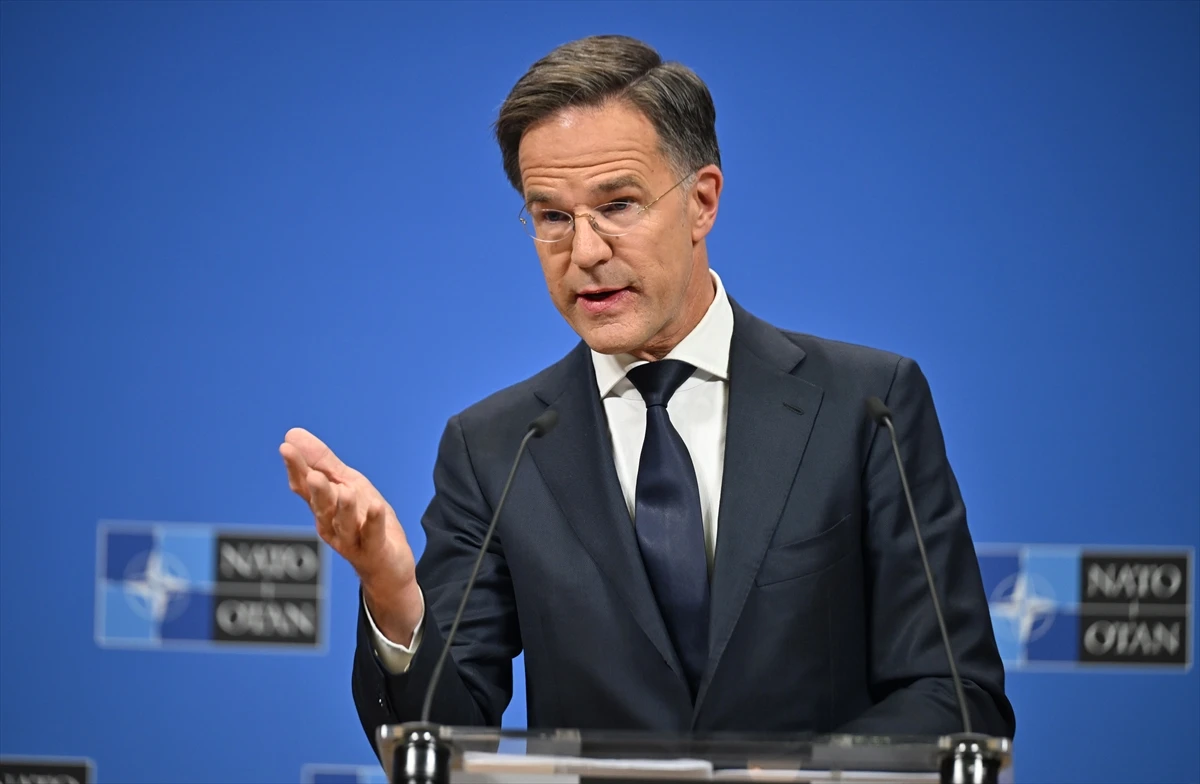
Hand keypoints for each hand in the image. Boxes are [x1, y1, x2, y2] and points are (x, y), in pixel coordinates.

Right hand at [280, 428, 422, 642]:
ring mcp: (352, 539)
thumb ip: (322, 463)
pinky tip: (377, 507)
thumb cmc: (363, 521)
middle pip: (322, 506)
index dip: (296, 469)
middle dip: (317, 491)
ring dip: (344, 508)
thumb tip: (292, 434)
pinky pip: (373, 535)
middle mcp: (332, 524)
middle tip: (312, 474)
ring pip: (344, 524)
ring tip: (345, 491)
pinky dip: (374, 522)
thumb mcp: (346, 485)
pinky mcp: (374, 550)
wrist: (387, 566)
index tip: (287, 448)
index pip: (305, 486)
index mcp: (323, 506)